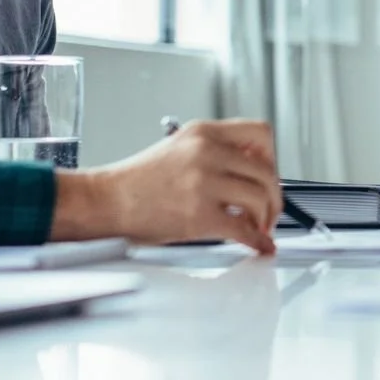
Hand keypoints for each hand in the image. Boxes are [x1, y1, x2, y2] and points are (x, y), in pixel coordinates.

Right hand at [49, 119, 282, 251]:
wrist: (105, 201)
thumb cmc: (137, 181)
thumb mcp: (178, 148)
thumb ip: (215, 152)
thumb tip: (251, 171)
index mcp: (203, 133)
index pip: (260, 133)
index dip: (271, 157)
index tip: (269, 175)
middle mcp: (206, 152)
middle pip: (266, 170)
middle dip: (274, 196)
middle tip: (270, 211)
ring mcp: (204, 183)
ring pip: (260, 198)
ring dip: (266, 218)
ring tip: (258, 228)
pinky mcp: (199, 215)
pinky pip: (244, 230)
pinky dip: (257, 242)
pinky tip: (257, 246)